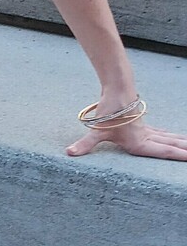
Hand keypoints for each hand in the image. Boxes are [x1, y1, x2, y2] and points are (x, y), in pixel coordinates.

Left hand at [66, 112, 186, 159]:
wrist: (117, 89)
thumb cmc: (108, 111)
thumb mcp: (97, 130)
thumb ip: (85, 144)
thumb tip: (69, 153)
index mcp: (138, 143)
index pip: (163, 151)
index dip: (178, 156)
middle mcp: (145, 137)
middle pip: (170, 145)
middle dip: (184, 151)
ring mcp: (145, 130)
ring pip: (168, 138)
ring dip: (181, 143)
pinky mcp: (143, 125)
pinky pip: (162, 133)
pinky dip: (171, 137)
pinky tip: (175, 138)